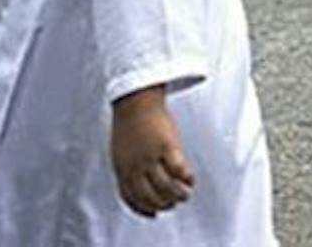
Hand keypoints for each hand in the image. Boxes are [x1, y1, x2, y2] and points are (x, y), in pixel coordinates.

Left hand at [111, 88, 193, 218]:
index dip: (144, 210)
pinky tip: (191, 179)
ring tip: (185, 194)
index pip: (131, 199)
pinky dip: (187, 178)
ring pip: (166, 187)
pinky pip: (179, 170)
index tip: (154, 213)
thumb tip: (137, 179)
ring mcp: (150, 157)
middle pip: (150, 197)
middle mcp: (135, 166)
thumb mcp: (120, 149)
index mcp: (121, 168)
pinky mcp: (166, 146)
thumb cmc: (129, 120)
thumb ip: (128, 166)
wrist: (135, 99)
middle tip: (173, 204)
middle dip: (163, 205)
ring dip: (178, 195)